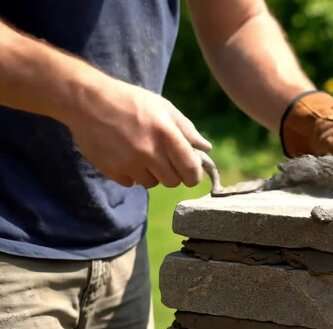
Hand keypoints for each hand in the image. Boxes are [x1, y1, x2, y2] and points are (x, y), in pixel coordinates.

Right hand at [65, 78, 211, 187]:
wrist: (88, 101)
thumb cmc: (131, 101)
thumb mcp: (163, 107)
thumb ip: (186, 129)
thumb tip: (206, 148)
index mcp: (166, 135)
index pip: (190, 169)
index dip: (193, 175)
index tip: (190, 172)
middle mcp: (149, 152)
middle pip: (173, 182)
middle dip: (172, 173)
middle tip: (164, 159)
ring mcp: (129, 163)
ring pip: (152, 184)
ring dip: (151, 173)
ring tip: (141, 152)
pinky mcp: (112, 171)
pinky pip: (131, 183)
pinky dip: (132, 174)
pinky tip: (125, 155)